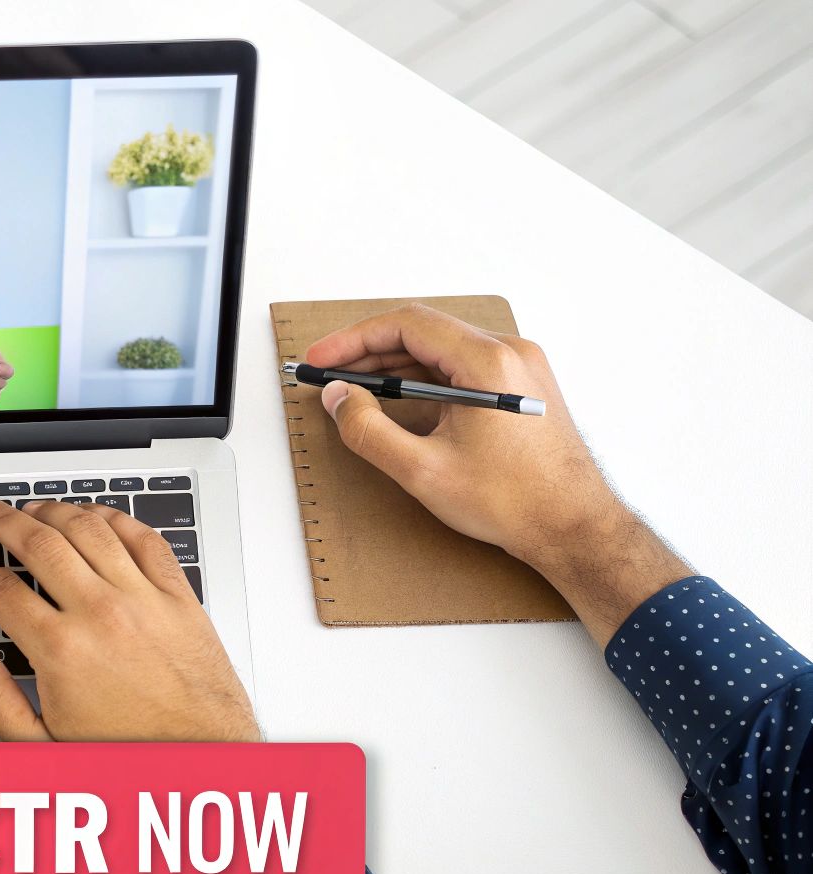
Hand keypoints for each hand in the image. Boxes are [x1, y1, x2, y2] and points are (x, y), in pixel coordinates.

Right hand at [0, 499, 258, 741]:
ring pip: (90, 530)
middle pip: (40, 544)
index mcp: (62, 651)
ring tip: (32, 508)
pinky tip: (98, 516)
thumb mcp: (46, 747)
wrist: (203, 761)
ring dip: (55, 511)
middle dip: (3, 522)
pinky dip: (116, 519)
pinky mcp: (180, 599)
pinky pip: (145, 540)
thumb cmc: (132, 754)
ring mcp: (144, 600)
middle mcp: (102, 614)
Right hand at [302, 302, 687, 643]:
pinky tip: (397, 400)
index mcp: (489, 362)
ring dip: (394, 366)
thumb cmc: (513, 502)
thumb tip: (338, 398)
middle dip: (368, 353)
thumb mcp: (423, 471)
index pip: (408, 325)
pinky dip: (424, 379)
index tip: (321, 360)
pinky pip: (462, 367)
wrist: (574, 527)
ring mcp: (519, 367)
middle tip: (328, 376)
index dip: (354, 340)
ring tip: (354, 390)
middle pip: (423, 334)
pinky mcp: (520, 387)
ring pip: (442, 350)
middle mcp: (510, 353)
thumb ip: (369, 430)